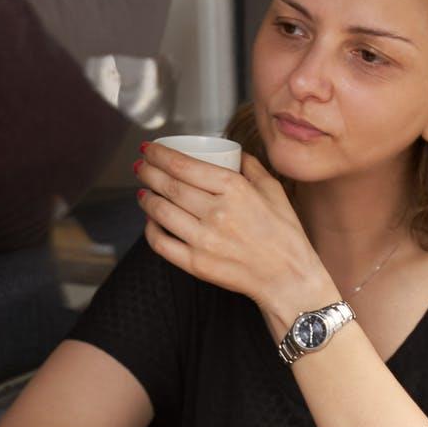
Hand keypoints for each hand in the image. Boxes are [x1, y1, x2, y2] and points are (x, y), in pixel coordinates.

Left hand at [135, 142, 333, 319]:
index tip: (148, 149)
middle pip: (168, 186)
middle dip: (147, 172)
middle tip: (140, 166)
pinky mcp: (196, 264)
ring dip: (146, 198)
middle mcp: (216, 213)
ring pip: (161, 212)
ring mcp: (204, 240)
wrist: (287, 278)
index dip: (159, 154)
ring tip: (143, 191)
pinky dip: (150, 230)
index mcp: (234, 189)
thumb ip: (252, 167)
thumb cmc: (284, 234)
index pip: (184, 166)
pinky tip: (151, 220)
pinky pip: (162, 244)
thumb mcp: (274, 191)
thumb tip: (234, 152)